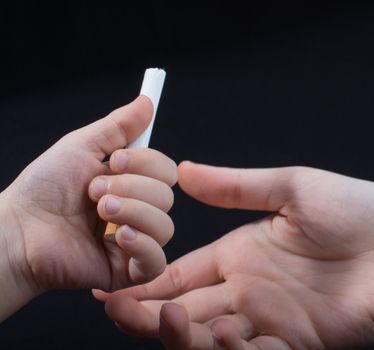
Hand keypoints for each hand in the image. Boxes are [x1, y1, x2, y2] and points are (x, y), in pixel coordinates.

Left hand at [0, 96, 176, 317]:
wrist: (18, 230)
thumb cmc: (42, 188)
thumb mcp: (81, 147)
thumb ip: (119, 126)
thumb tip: (146, 101)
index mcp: (131, 185)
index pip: (165, 171)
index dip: (146, 163)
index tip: (113, 161)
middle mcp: (137, 212)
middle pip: (166, 196)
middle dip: (132, 188)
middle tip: (95, 191)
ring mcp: (134, 243)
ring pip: (165, 225)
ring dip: (133, 212)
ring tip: (99, 212)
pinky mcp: (127, 271)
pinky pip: (157, 260)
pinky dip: (142, 244)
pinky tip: (117, 236)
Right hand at [101, 162, 373, 348]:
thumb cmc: (358, 212)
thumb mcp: (291, 188)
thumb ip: (236, 186)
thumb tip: (186, 169)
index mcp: (241, 254)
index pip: (181, 274)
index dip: (147, 283)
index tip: (111, 290)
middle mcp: (249, 290)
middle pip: (186, 312)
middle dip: (150, 317)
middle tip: (123, 313)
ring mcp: (271, 321)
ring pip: (210, 340)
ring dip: (185, 337)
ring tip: (172, 321)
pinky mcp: (297, 345)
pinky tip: (227, 333)